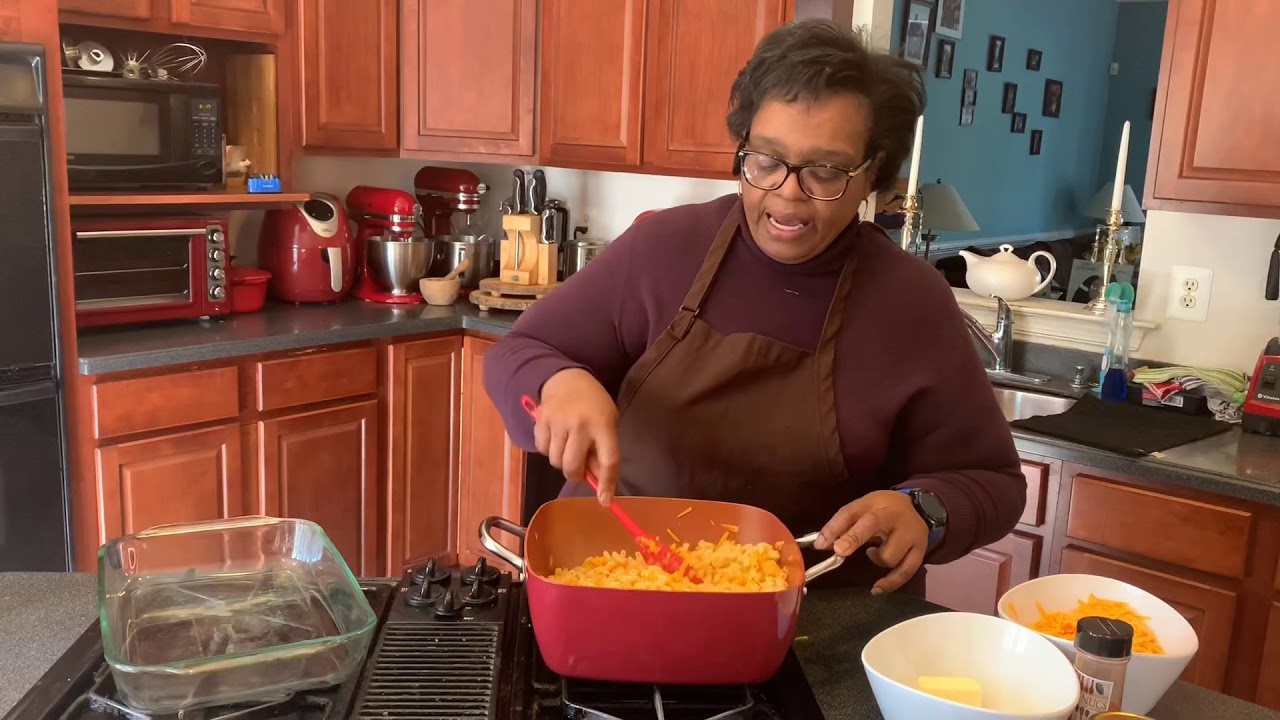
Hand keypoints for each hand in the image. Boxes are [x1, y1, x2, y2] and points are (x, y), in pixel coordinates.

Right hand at [536, 368, 619, 504]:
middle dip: (575, 474)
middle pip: (573, 466)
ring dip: (561, 461)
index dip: (607, 483)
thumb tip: (596, 483)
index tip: (605, 500)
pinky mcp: (541, 419)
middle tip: (578, 468)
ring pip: (555, 461)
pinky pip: (541, 449)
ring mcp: (558, 420)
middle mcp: (580, 423)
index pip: (608, 460)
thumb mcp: (607, 424)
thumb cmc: (593, 406)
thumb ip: (603, 452)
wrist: (568, 379)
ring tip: (567, 445)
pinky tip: (555, 436)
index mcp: (604, 424)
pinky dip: (547, 449)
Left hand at [813, 490, 929, 594]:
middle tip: (840, 551)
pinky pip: (905, 571)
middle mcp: (893, 516)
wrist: (920, 507)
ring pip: (889, 555)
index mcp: (874, 503)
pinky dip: (890, 583)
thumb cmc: (883, 510)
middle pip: (872, 524)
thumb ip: (843, 525)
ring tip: (874, 552)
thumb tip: (822, 545)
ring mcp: (910, 533)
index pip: (850, 512)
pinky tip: (877, 588)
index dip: (834, 527)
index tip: (820, 544)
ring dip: (877, 560)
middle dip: (854, 538)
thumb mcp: (863, 509)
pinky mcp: (920, 550)